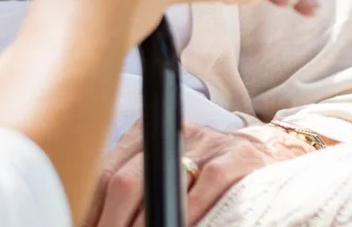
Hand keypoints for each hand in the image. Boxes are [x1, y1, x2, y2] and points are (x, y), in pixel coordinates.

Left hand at [84, 121, 317, 226]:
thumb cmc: (209, 173)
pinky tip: (178, 225)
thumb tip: (98, 220)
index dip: (89, 206)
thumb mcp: (168, 171)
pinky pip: (208, 185)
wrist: (270, 152)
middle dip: (110, 221)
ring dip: (146, 221)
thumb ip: (136, 190)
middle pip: (124, 179)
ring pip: (161, 182)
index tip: (81, 225)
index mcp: (145, 136)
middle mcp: (169, 135)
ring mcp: (203, 144)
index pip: (103, 171)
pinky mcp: (236, 159)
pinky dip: (190, 212)